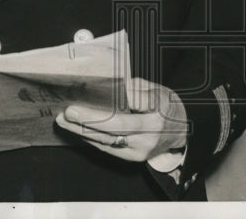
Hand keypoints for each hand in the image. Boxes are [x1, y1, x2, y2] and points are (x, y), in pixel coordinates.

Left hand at [56, 77, 187, 161]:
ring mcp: (142, 147)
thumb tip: (112, 88)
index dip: (119, 100)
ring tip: (65, 121)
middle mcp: (151, 130)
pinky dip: (91, 139)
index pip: (139, 102)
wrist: (180, 132)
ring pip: (108, 140)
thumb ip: (136, 88)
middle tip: (69, 111)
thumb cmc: (166, 106)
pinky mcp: (134, 157)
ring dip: (83, 131)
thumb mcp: (158, 90)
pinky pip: (109, 148)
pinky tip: (78, 130)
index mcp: (159, 107)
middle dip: (90, 119)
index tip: (98, 94)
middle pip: (117, 126)